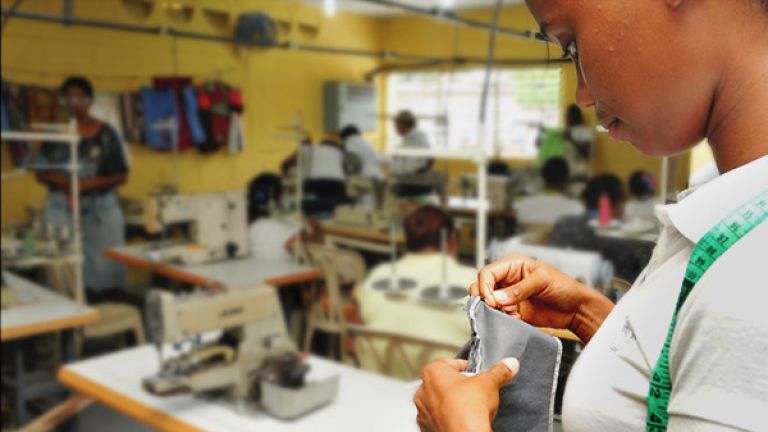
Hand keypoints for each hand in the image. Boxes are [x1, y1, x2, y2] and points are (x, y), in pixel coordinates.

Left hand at [414, 358, 519, 431]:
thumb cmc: (468, 409)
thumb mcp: (489, 383)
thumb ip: (499, 371)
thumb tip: (509, 364)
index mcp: (433, 372)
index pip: (452, 364)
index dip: (468, 369)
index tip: (476, 375)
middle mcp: (423, 391)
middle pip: (445, 383)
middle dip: (459, 387)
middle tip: (474, 392)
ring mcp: (424, 411)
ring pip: (440, 402)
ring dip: (452, 404)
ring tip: (468, 408)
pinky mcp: (427, 428)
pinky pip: (439, 419)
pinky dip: (448, 419)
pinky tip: (461, 420)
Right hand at [469, 254, 612, 341]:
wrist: (576, 309)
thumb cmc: (564, 287)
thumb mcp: (542, 281)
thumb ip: (518, 289)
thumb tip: (497, 298)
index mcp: (513, 264)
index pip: (487, 273)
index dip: (485, 286)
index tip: (491, 300)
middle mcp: (507, 279)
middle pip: (482, 286)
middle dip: (485, 298)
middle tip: (495, 307)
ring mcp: (509, 295)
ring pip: (487, 302)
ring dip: (493, 309)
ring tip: (509, 312)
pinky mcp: (512, 310)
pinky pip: (497, 314)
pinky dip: (501, 318)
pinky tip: (515, 317)